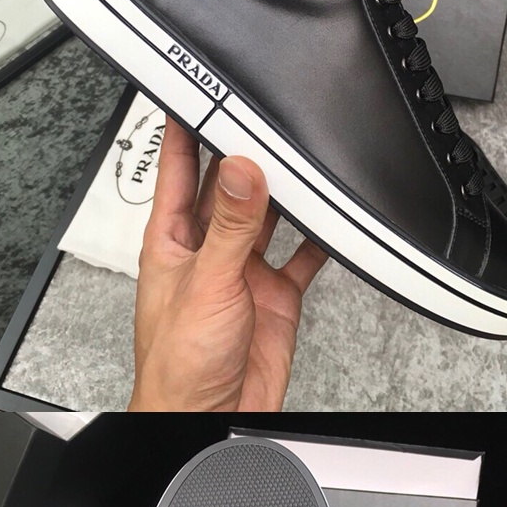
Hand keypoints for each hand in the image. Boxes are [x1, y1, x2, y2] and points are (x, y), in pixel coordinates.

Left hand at [130, 113, 325, 414]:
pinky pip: (302, 256)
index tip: (191, 87)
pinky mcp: (275, 295)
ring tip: (303, 152)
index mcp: (172, 241)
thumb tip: (240, 168)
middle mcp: (207, 250)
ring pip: (267, 214)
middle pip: (226, 185)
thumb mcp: (206, 284)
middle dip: (242, 150)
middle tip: (264, 111)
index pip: (173, 169)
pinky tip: (334, 216)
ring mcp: (243, 271)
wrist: (210, 419)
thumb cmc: (180, 366)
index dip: (180, 127)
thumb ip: (229, 225)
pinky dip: (320, 237)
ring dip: (283, 190)